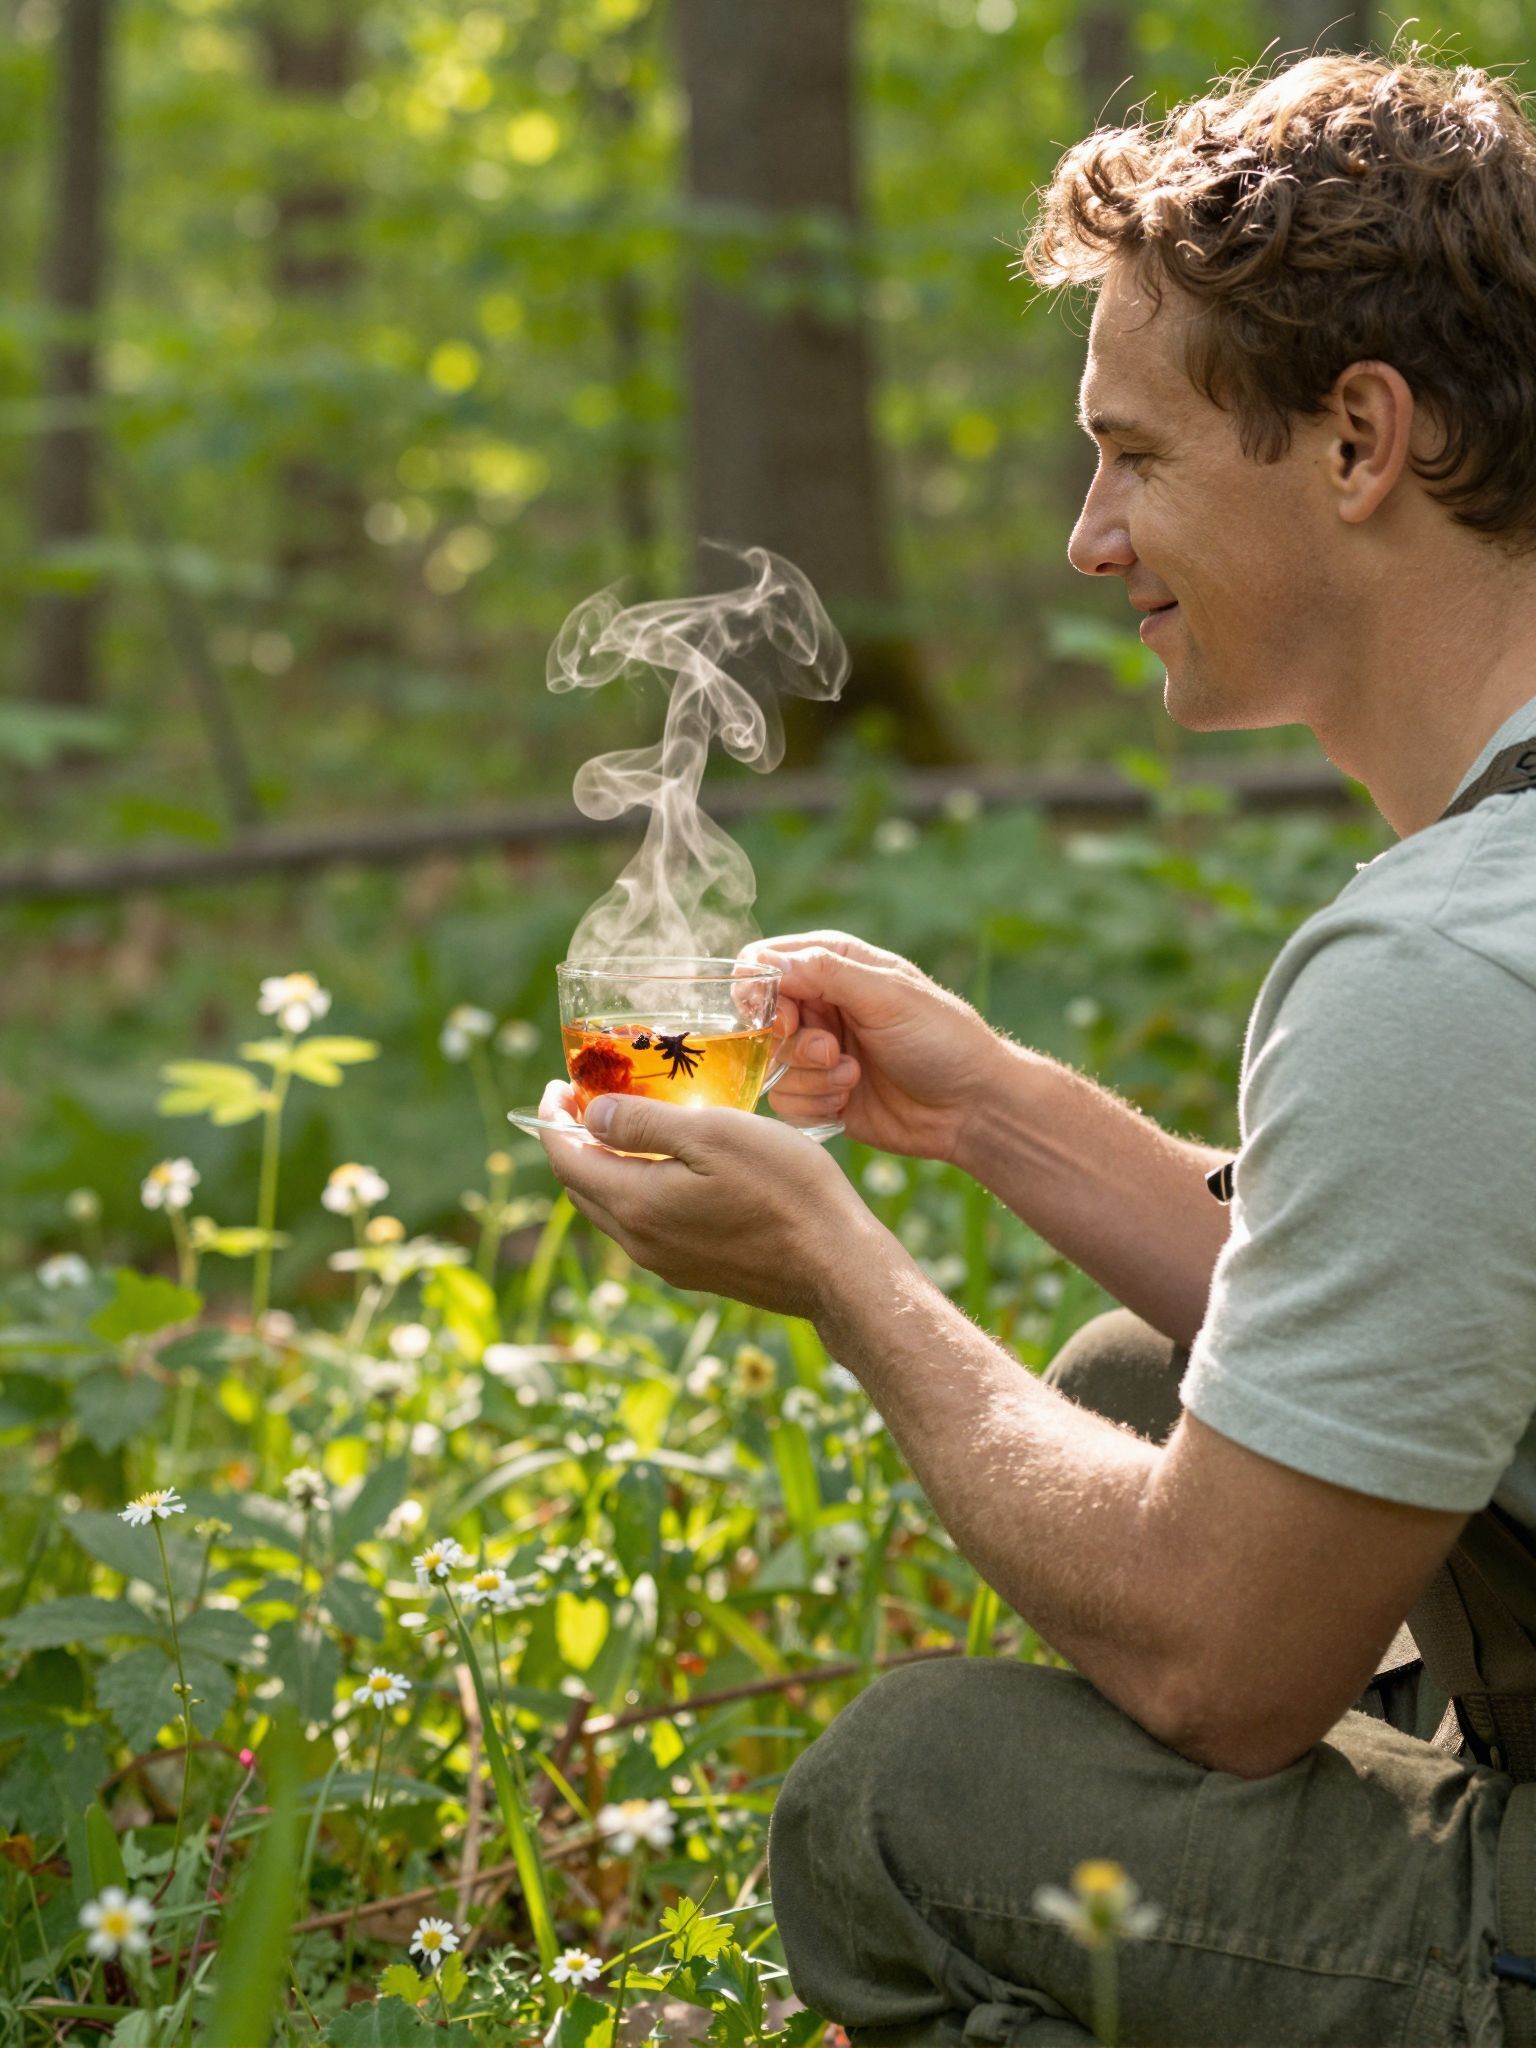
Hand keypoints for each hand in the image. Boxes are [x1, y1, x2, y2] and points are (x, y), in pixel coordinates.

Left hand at [532, 1078, 870, 1317]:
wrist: (836, 1265)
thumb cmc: (783, 1188)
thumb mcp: (712, 1134)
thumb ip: (643, 1123)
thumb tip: (590, 1114)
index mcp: (635, 1204)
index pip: (564, 1158)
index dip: (551, 1118)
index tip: (557, 1085)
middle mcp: (639, 1241)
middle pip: (581, 1186)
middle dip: (573, 1141)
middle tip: (588, 1100)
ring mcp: (667, 1261)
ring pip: (612, 1208)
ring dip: (606, 1167)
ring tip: (626, 1127)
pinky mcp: (694, 1270)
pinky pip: (644, 1226)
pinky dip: (636, 1190)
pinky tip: (669, 1167)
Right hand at [741, 931, 998, 1163]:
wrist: (972, 1107)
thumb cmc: (941, 1039)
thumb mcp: (888, 996)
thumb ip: (826, 972)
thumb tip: (765, 963)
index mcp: (836, 966)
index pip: (764, 963)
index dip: (761, 991)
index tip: (784, 1017)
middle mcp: (822, 1006)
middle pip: (761, 1019)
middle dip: (793, 1042)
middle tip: (831, 1051)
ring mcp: (818, 1052)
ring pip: (771, 1064)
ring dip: (810, 1077)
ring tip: (854, 1076)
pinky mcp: (820, 1094)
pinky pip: (785, 1101)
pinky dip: (815, 1103)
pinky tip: (850, 1099)